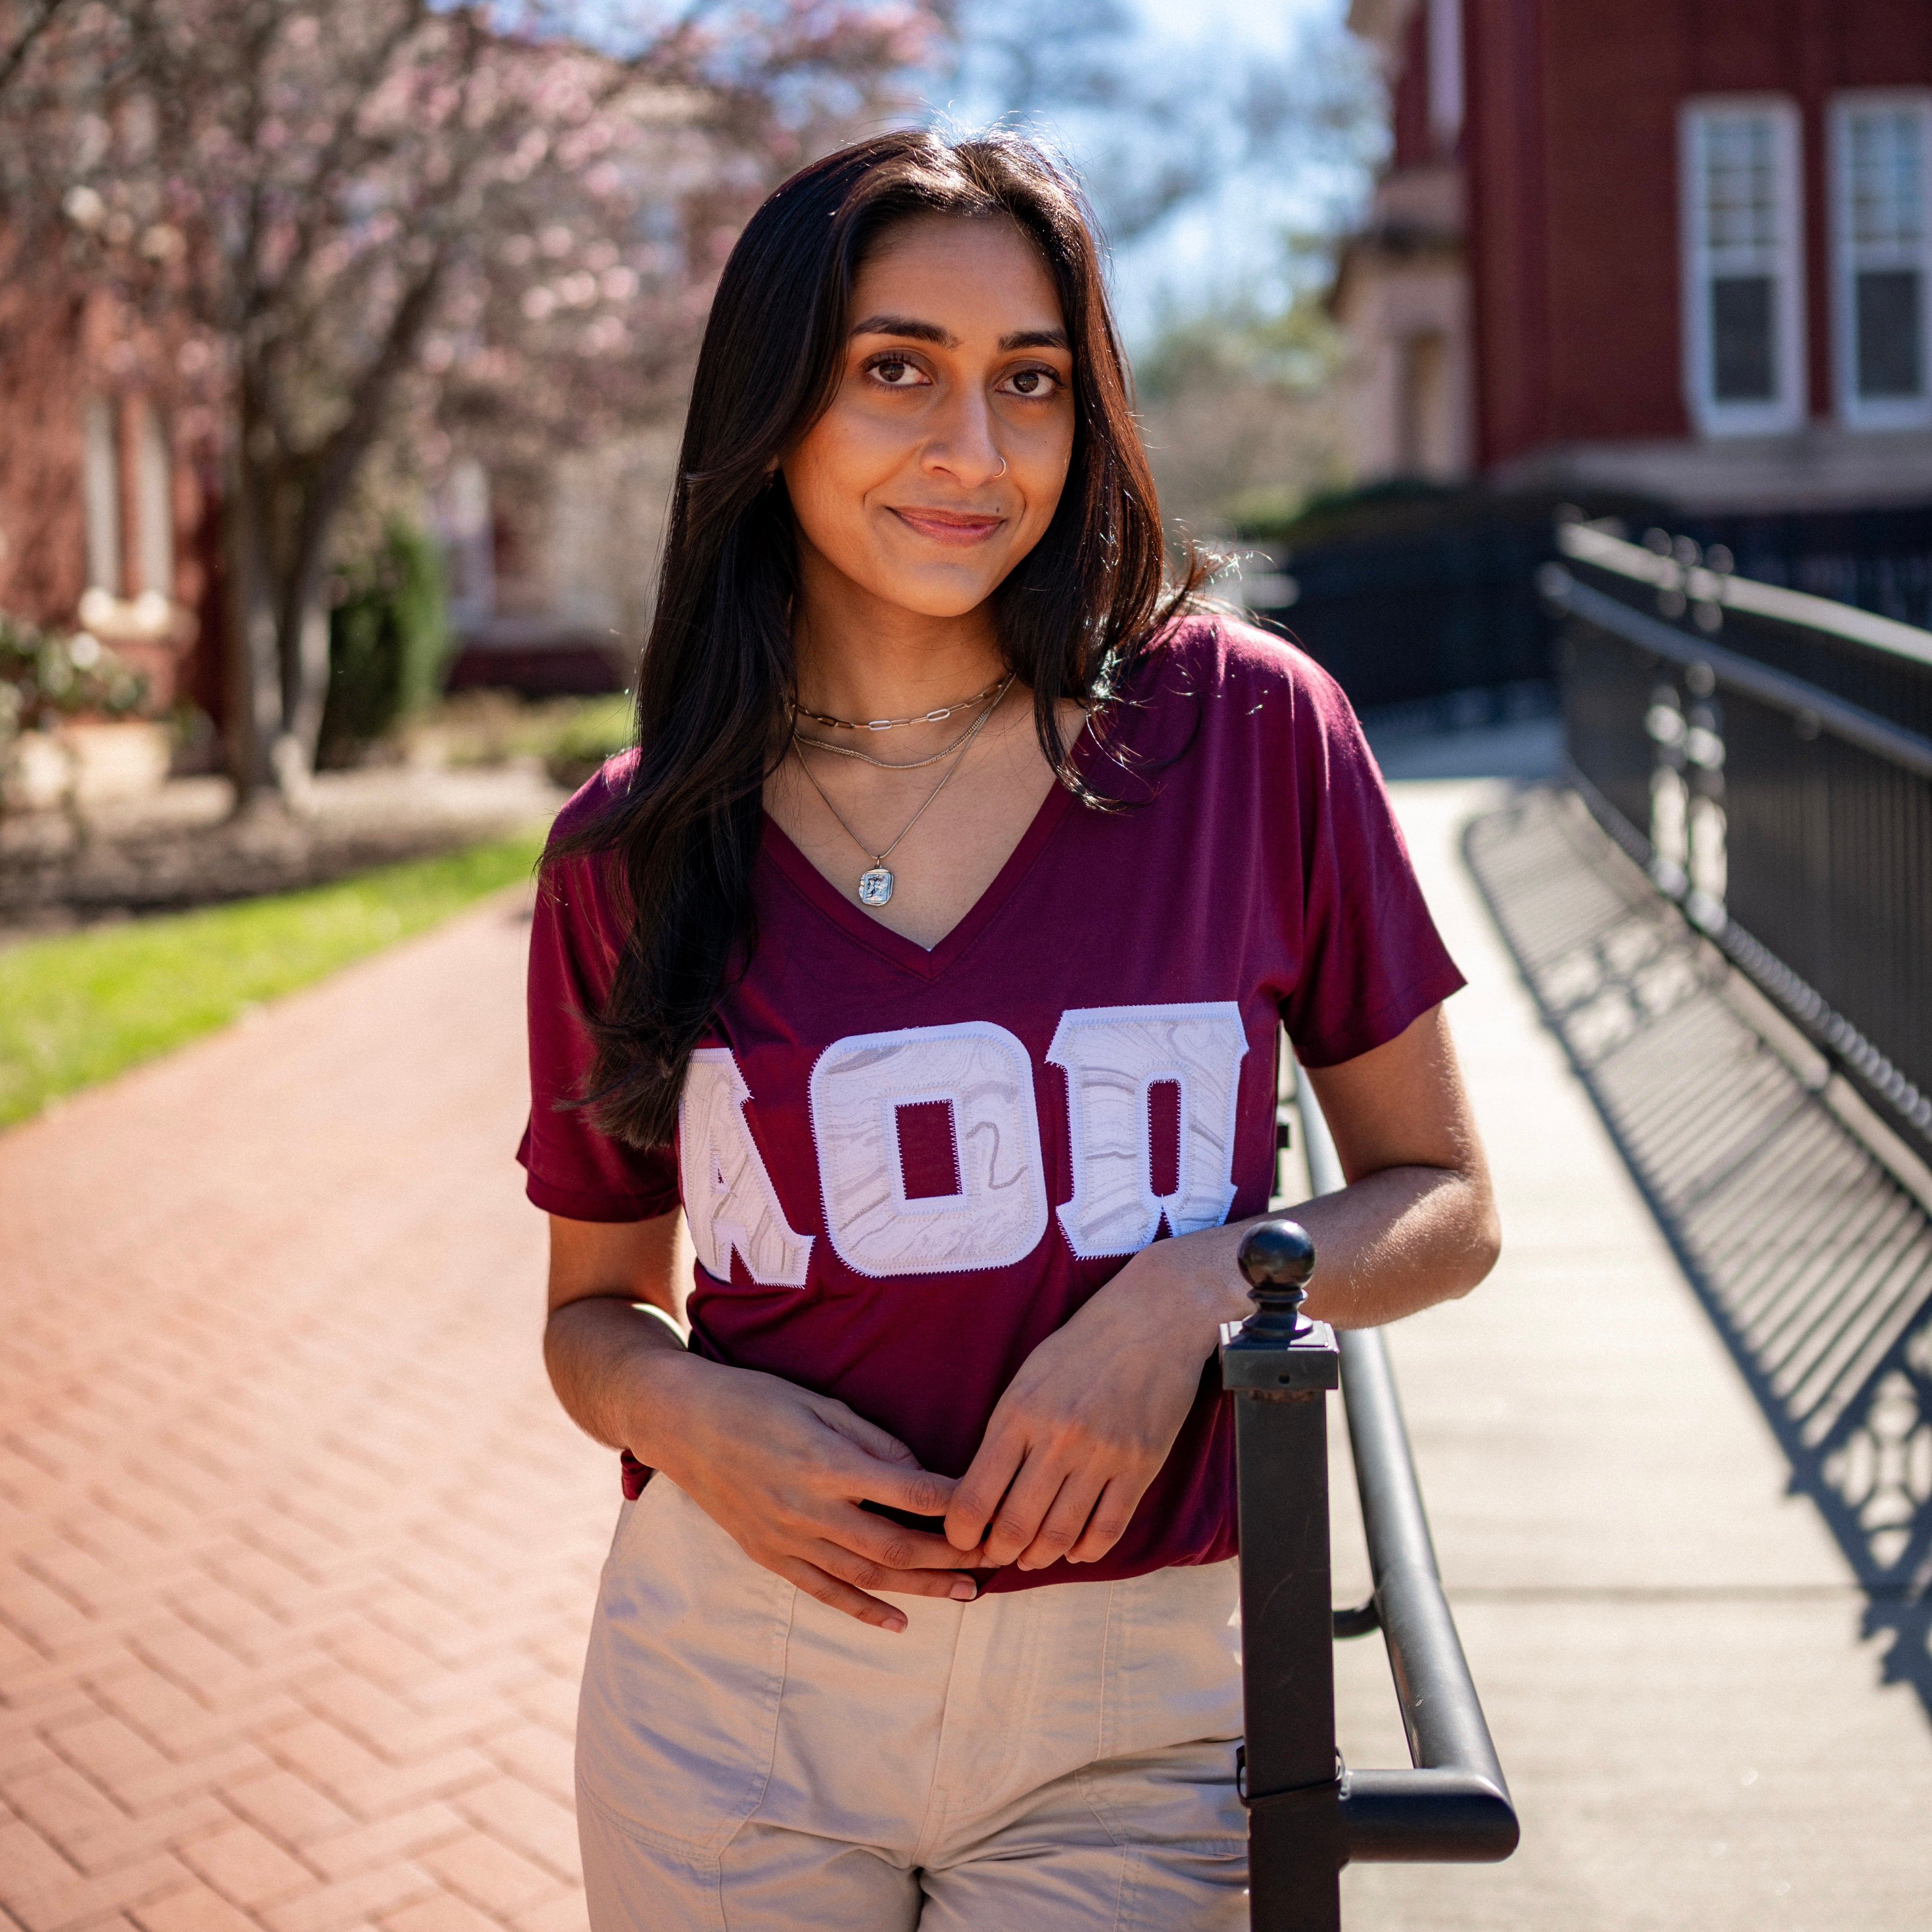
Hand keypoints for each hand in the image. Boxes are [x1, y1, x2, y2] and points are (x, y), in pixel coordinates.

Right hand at [633, 1354, 988, 1632]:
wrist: (683, 1424)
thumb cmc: (757, 1400)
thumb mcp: (820, 1403)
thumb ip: (872, 1441)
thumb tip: (920, 1473)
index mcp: (827, 1463)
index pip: (909, 1492)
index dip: (956, 1504)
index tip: (991, 1507)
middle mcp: (810, 1509)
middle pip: (896, 1546)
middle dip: (951, 1557)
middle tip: (995, 1560)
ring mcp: (787, 1539)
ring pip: (866, 1577)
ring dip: (921, 1589)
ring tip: (967, 1593)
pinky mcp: (769, 1556)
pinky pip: (823, 1592)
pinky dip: (863, 1612)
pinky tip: (898, 1623)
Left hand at [942, 1241, 1222, 1570]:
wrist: (1152, 1319)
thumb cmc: (1081, 1347)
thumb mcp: (1026, 1379)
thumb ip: (1005, 1434)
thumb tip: (983, 1492)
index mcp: (1018, 1413)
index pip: (975, 1495)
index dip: (961, 1532)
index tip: (961, 1541)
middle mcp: (1058, 1438)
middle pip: (1015, 1525)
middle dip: (999, 1553)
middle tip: (997, 1556)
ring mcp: (1102, 1455)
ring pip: (1060, 1535)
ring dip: (1040, 1557)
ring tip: (1032, 1557)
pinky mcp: (1141, 1466)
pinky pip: (1108, 1529)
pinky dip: (1087, 1551)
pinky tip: (1075, 1550)